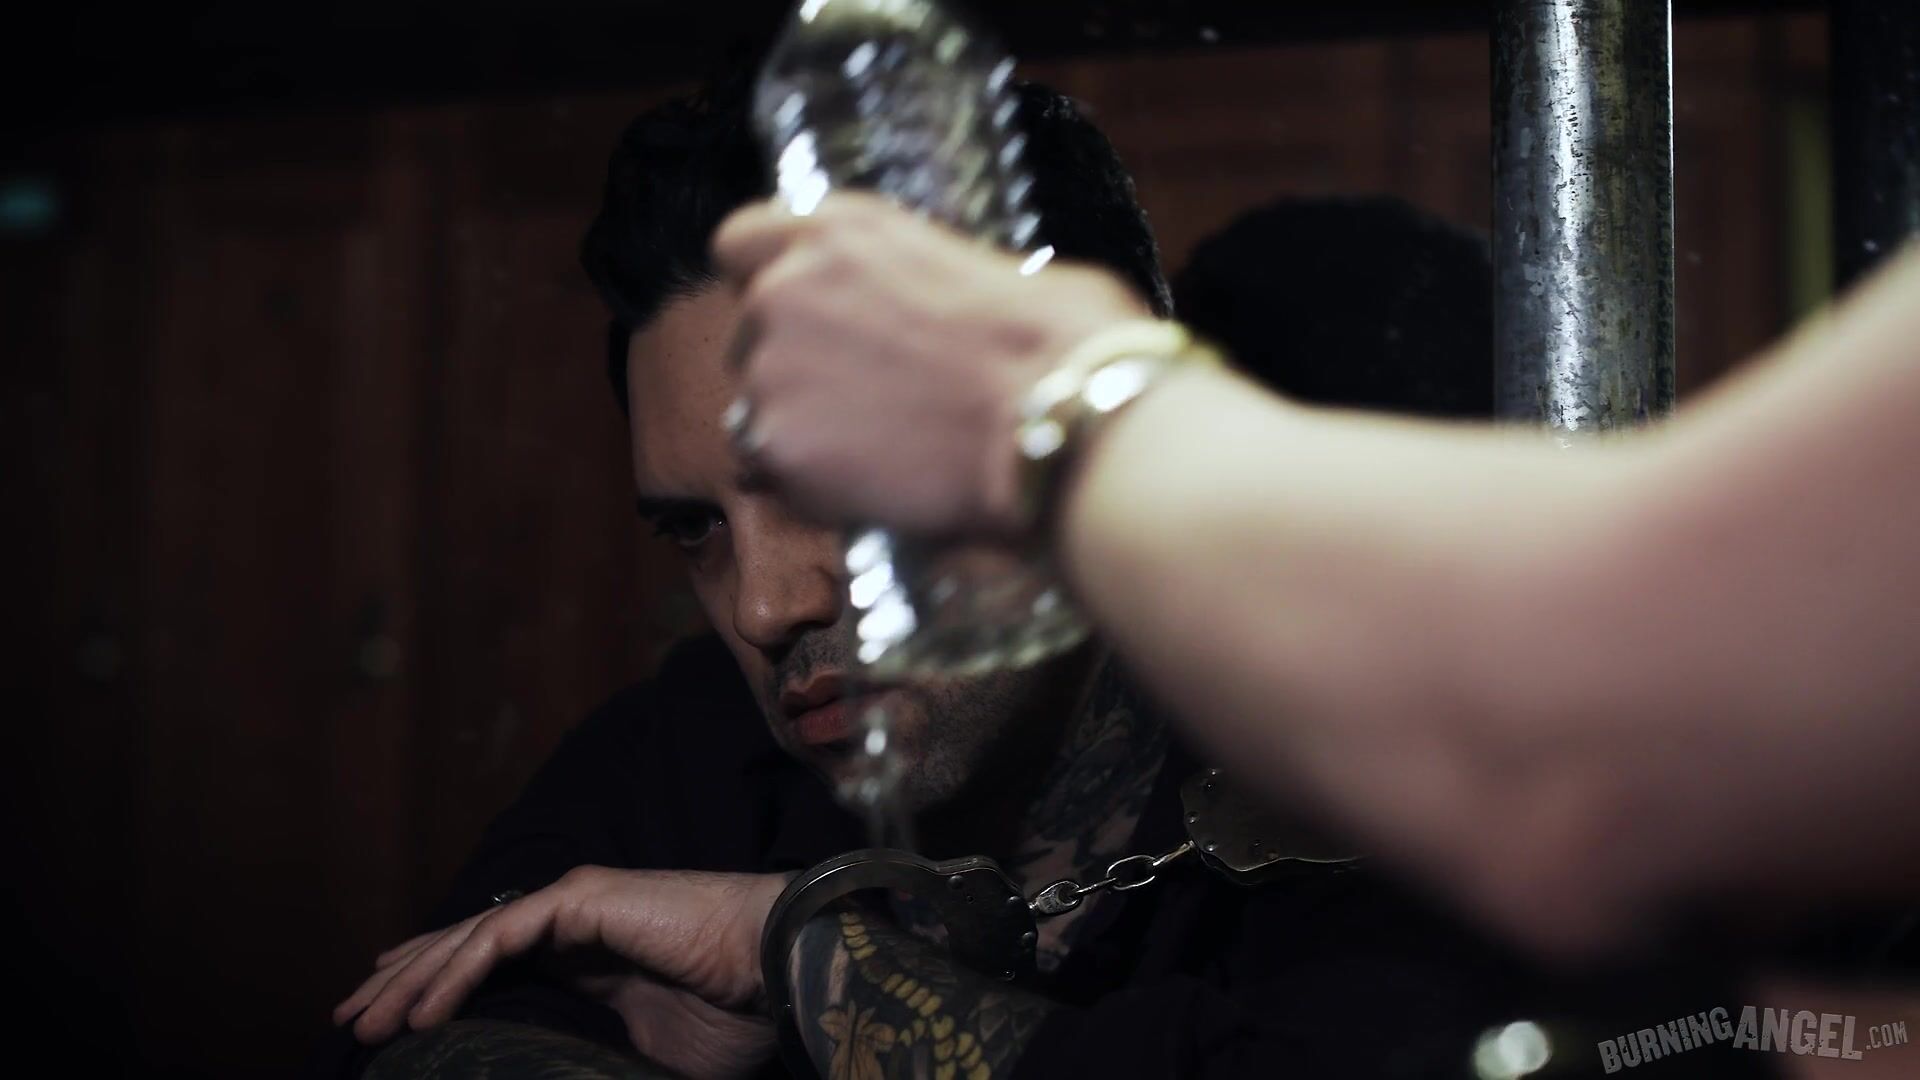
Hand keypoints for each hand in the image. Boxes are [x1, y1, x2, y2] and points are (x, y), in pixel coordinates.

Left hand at [334, 867, 790, 1078]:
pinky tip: (422, 1012)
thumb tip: (543, 1076)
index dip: (438, 983)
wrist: (782, 968)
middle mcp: (572, 917)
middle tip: (351, 1015)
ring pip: (471, 936)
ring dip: (414, 980)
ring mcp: (575, 901)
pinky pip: (502, 933)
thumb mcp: (645, 1057)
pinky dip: (457, 971)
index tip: (392, 1020)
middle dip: (404, 977)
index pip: (492, 960)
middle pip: (465, 942)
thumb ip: (589, 1059)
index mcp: (586, 953)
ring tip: (367, 1021)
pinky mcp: (584, 898)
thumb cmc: (735, 1013)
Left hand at [712, 192, 1147, 538]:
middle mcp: (788, 283)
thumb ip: (923, 277)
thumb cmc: (1061, 345)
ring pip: (753, 408)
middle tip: (861, 403)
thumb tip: (938, 307)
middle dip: (793, 366)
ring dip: (800, 429)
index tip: (800, 317)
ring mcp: (773, 364)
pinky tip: (875, 490)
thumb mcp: (990, 267)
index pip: (741, 243)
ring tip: (880, 455)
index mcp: (841, 228)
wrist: (1061, 425)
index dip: (764, 282)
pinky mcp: (776, 442)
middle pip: (748, 332)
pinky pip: (772, 472)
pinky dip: (810, 486)